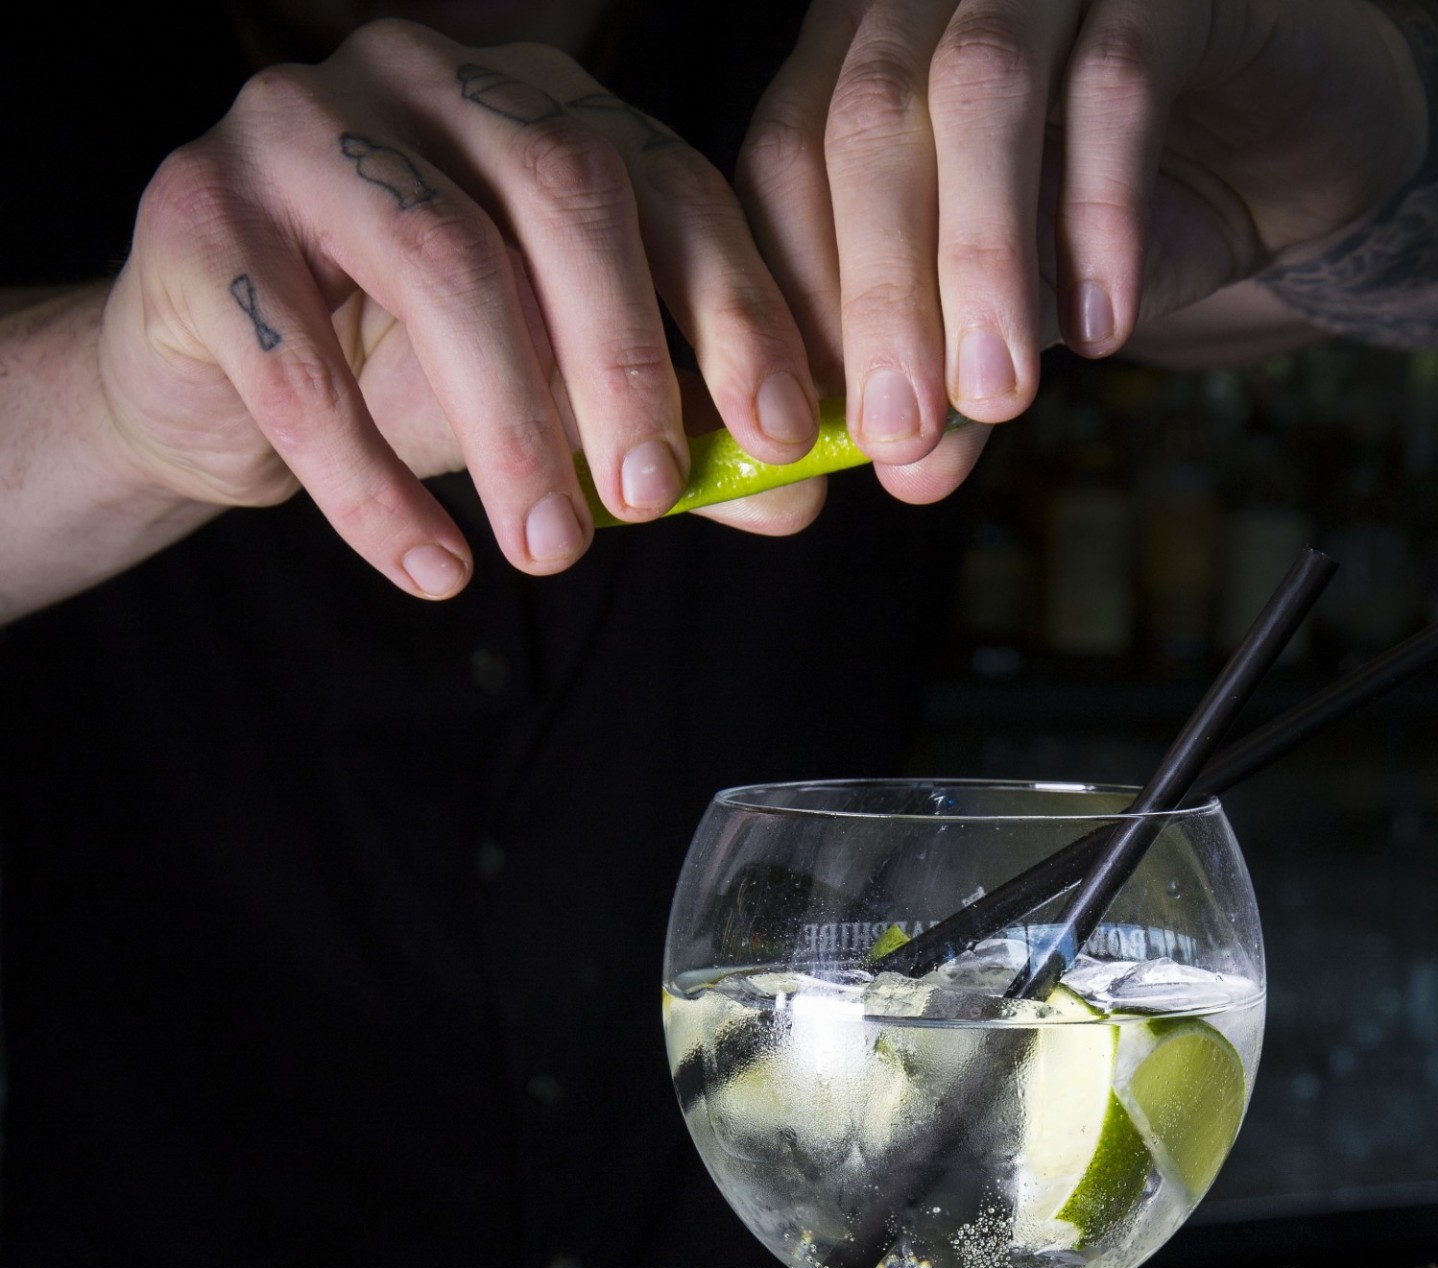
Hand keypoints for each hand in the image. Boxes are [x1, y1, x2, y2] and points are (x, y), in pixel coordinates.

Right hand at [95, 19, 827, 599]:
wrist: (216, 385)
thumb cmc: (408, 375)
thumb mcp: (557, 399)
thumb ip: (676, 436)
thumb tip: (795, 494)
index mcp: (534, 103)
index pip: (662, 180)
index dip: (732, 304)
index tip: (778, 432)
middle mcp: (423, 77)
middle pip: (561, 189)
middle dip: (626, 357)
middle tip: (651, 501)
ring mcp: (298, 127)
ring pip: (442, 260)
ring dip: (512, 426)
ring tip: (551, 554)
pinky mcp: (196, 213)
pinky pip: (299, 364)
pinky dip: (377, 489)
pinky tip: (434, 572)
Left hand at [738, 0, 1424, 503]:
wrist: (1288, 143)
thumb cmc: (1127, 214)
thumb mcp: (1024, 309)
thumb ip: (958, 376)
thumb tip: (908, 471)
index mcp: (864, 50)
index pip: (788, 158)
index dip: (791, 295)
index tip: (805, 428)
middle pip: (866, 120)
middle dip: (876, 290)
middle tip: (898, 426)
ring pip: (978, 87)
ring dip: (980, 256)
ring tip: (998, 391)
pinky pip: (1119, 81)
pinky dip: (1100, 213)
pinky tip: (1104, 324)